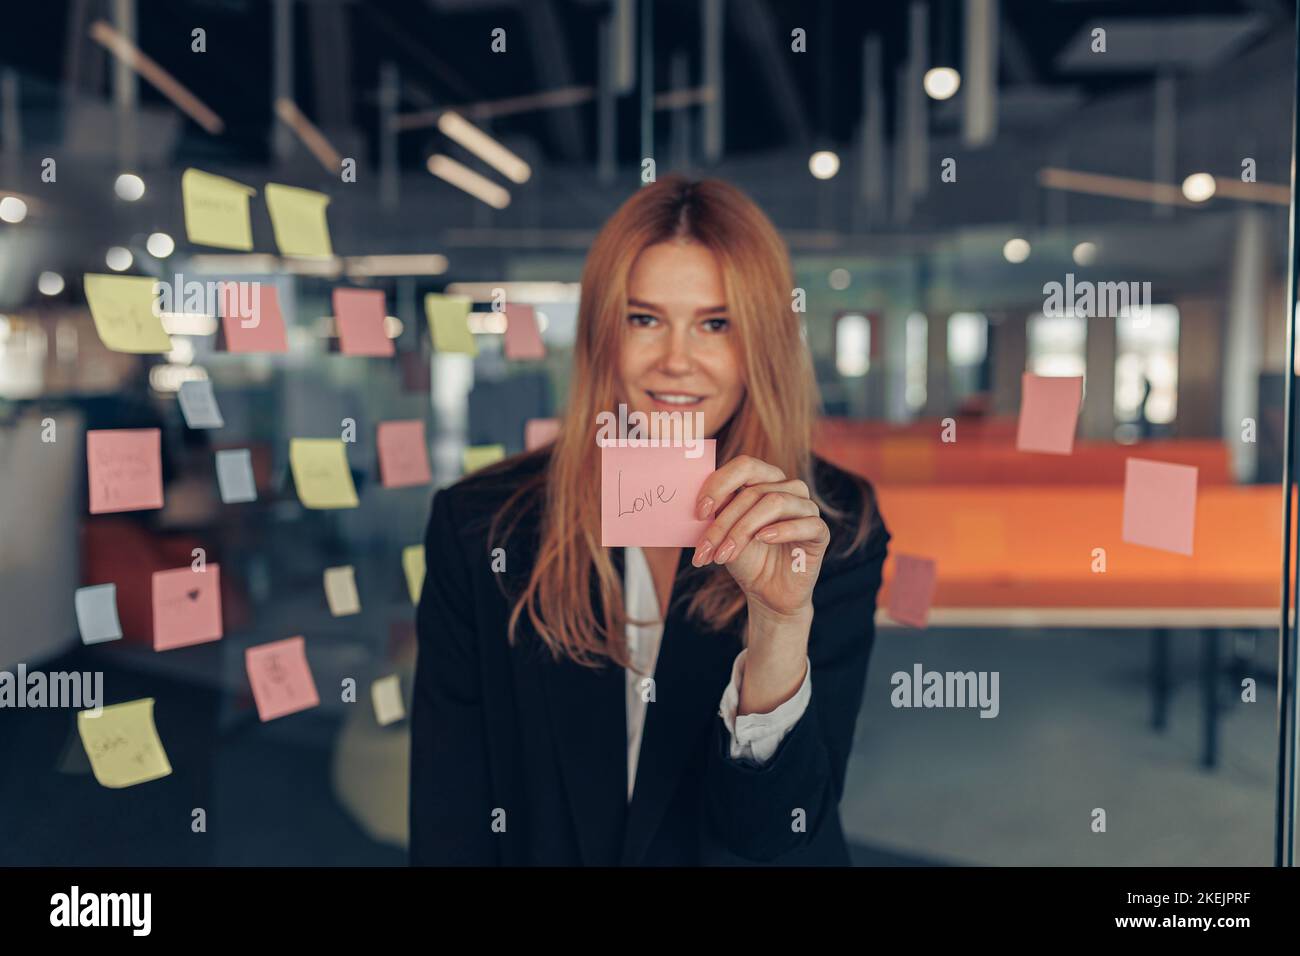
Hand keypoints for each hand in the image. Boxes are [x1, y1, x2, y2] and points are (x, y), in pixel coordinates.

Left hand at [691, 455, 829, 618]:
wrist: (766, 592)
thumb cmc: (745, 557)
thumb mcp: (724, 532)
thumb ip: (718, 511)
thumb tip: (701, 502)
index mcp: (765, 480)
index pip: (745, 466)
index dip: (720, 485)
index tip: (700, 512)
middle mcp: (788, 488)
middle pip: (754, 491)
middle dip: (724, 522)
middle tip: (704, 549)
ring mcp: (806, 508)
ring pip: (775, 503)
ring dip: (743, 530)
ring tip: (724, 555)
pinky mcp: (820, 532)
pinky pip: (806, 523)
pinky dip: (782, 530)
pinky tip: (763, 539)